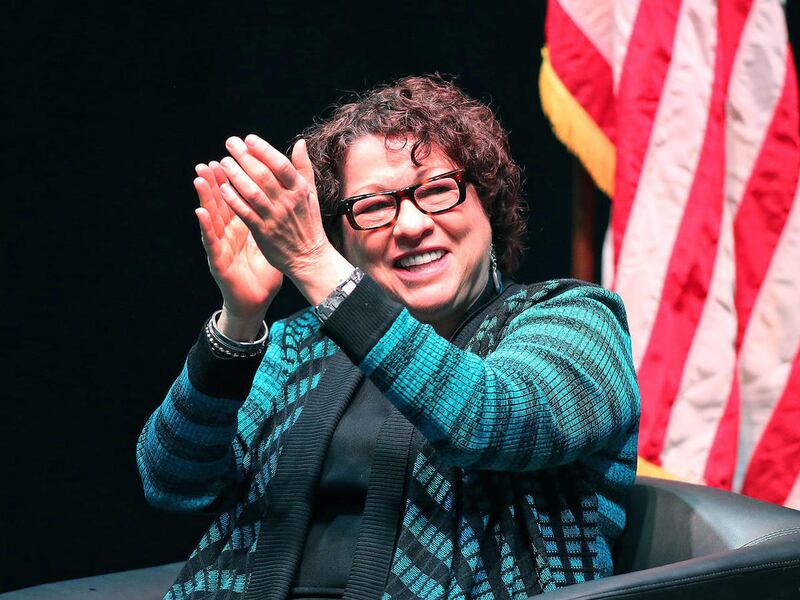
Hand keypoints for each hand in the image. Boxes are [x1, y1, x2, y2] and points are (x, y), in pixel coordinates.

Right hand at [194, 161, 282, 337]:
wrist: (256, 300)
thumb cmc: (263, 271)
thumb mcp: (271, 238)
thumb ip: (274, 216)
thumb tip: (283, 196)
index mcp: (243, 226)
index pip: (236, 197)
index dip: (233, 180)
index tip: (232, 158)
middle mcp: (229, 233)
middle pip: (220, 203)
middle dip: (214, 182)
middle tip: (209, 161)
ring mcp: (221, 245)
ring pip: (211, 217)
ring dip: (205, 197)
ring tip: (199, 178)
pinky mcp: (218, 260)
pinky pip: (210, 241)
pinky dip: (205, 226)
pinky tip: (200, 212)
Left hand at [217, 135, 354, 305]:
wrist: (309, 257)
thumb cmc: (309, 223)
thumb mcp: (311, 194)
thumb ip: (303, 168)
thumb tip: (300, 143)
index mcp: (299, 190)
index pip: (280, 164)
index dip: (263, 150)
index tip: (249, 139)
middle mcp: (287, 202)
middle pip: (263, 175)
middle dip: (244, 157)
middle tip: (230, 143)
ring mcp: (275, 217)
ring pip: (252, 191)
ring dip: (236, 175)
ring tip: (224, 162)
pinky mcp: (263, 232)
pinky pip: (245, 212)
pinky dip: (233, 199)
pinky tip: (222, 188)